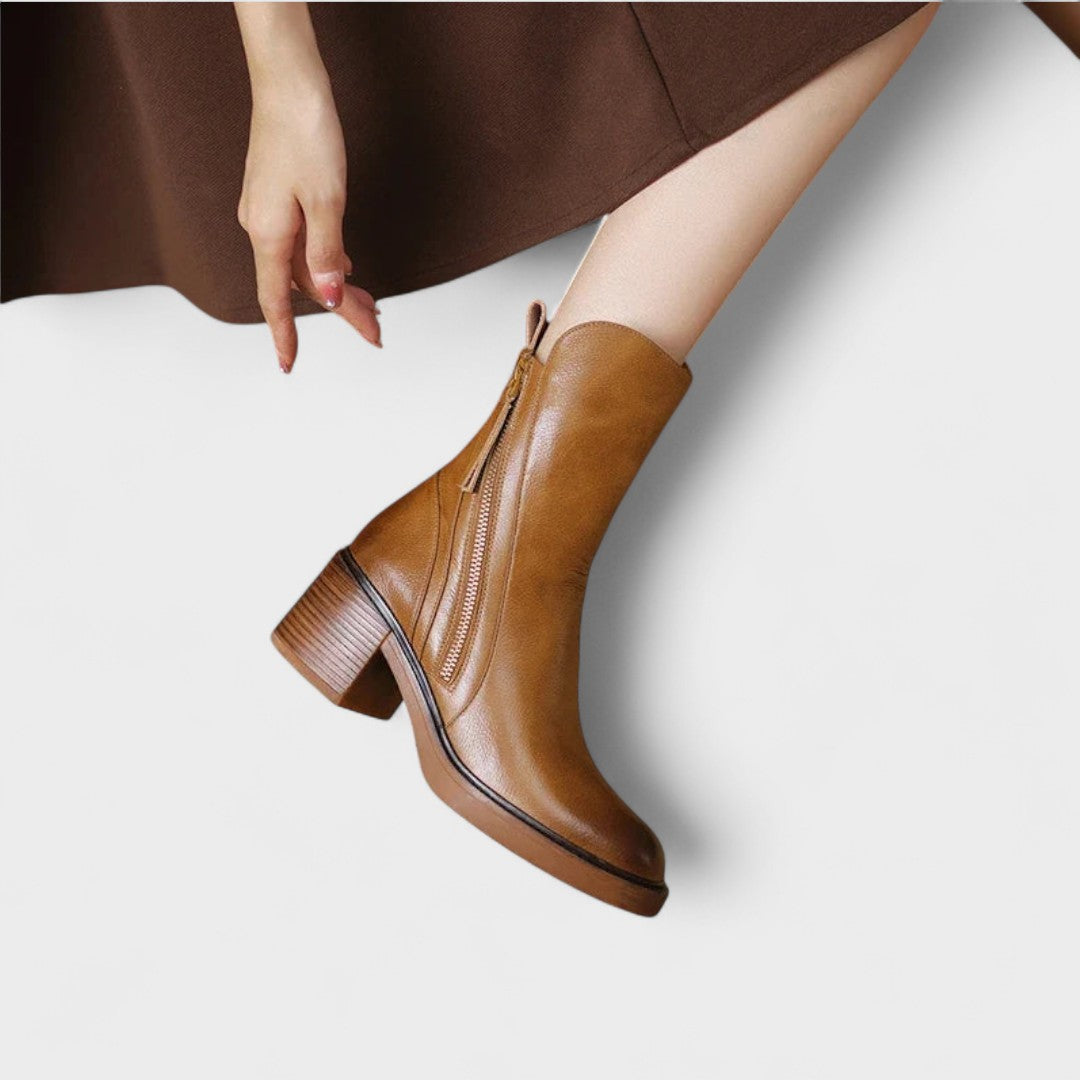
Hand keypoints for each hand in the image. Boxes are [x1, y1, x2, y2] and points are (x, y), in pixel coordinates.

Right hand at [234, 3, 380, 372]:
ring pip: (307, 264)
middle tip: (376, 331)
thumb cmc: (304, 131)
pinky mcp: (280, 197)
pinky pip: (305, 243)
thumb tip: (331, 297)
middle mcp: (264, 227)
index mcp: (269, 233)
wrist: (289, 80)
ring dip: (339, 287)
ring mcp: (270, 212)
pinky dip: (330, 261)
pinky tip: (348, 270)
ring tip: (374, 307)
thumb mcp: (326, 200)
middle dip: (341, 310)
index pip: (277, 299)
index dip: (284, 335)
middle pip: (303, 285)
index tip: (288, 365)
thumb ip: (328, 253)